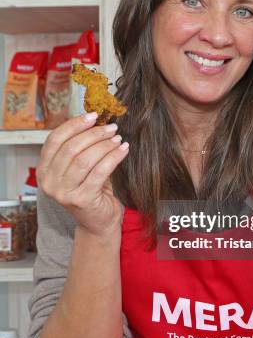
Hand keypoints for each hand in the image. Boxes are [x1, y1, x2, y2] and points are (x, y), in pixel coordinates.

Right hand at [37, 112, 129, 237]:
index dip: (74, 125)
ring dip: (104, 145)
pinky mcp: (82, 200)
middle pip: (71, 148)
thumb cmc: (91, 190)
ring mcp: (64, 193)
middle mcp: (49, 182)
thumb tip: (95, 119)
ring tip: (118, 138)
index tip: (93, 115)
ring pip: (85, 159)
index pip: (54, 140)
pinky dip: (113, 157)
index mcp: (44, 170)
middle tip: (111, 127)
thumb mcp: (80, 167)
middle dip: (94, 134)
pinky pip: (100, 171)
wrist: (98, 222)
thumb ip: (80, 147)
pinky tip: (123, 149)